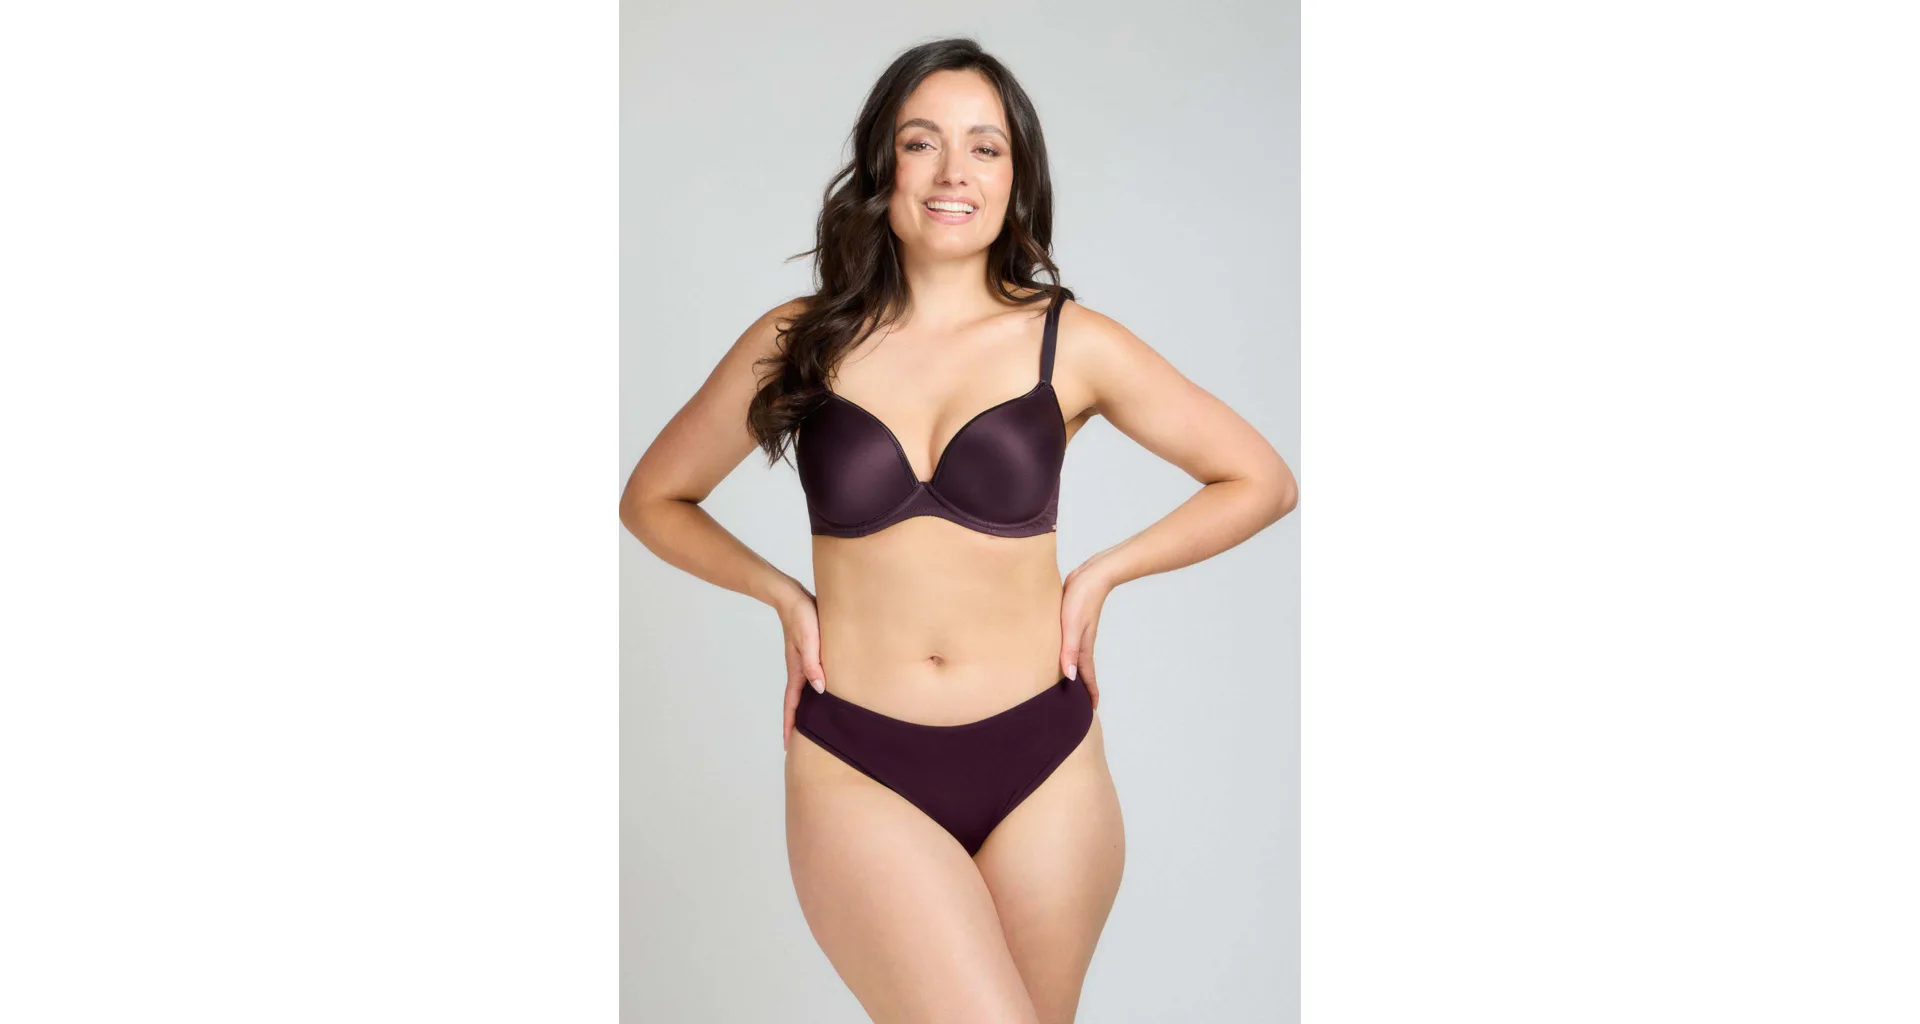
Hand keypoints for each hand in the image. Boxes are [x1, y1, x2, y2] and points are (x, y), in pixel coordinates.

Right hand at [776, 583, 825, 751]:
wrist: (790, 596)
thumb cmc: (801, 616)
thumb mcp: (809, 639)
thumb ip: (813, 664)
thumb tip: (820, 690)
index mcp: (797, 670)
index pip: (792, 704)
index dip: (790, 724)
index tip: (787, 745)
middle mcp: (799, 669)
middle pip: (797, 702)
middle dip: (796, 722)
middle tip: (799, 742)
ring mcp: (803, 661)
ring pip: (804, 690)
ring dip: (805, 707)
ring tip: (813, 721)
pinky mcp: (809, 652)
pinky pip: (811, 676)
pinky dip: (813, 689)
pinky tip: (823, 688)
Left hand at [1059, 559, 1114, 710]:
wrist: (1093, 574)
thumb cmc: (1081, 598)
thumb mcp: (1072, 625)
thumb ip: (1070, 651)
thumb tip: (1070, 677)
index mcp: (1082, 647)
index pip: (1086, 676)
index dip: (1088, 694)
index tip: (1091, 711)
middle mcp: (1082, 642)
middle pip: (1082, 670)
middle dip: (1083, 688)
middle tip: (1079, 704)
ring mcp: (1079, 632)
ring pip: (1076, 657)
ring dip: (1076, 671)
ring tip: (1071, 683)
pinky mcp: (1074, 621)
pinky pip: (1071, 644)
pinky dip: (1069, 654)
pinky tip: (1062, 652)